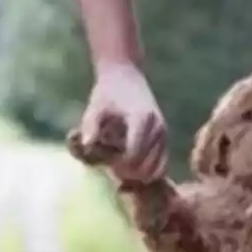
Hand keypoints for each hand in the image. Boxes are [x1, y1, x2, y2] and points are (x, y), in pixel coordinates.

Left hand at [79, 62, 166, 183]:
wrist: (126, 76)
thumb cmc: (107, 92)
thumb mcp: (95, 107)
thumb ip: (90, 126)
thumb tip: (86, 146)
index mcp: (141, 119)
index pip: (134, 155)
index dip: (119, 166)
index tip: (107, 164)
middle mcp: (157, 127)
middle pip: (147, 166)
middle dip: (129, 174)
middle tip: (113, 169)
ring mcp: (164, 134)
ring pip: (157, 169)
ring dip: (139, 175)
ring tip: (122, 168)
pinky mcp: (165, 138)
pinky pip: (162, 165)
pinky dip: (149, 172)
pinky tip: (132, 167)